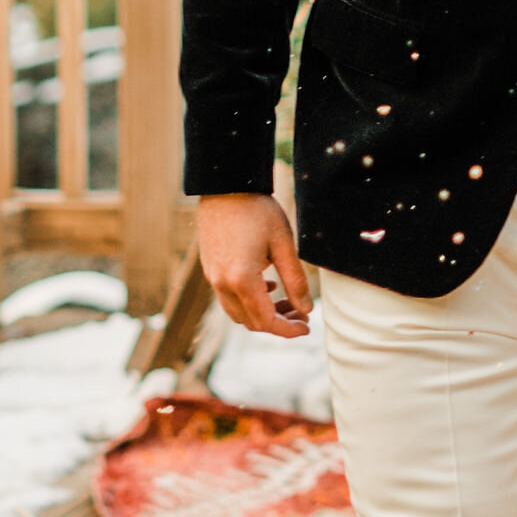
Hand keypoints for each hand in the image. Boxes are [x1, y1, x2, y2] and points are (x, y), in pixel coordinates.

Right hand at [196, 191, 313, 335]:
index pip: (266, 321)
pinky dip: (248, 301)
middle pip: (250, 322)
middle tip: (301, 314)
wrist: (225, 186)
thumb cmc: (258, 211)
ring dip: (262, 314)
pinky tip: (267, 286)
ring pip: (237, 313)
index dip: (288, 330)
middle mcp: (222, 284)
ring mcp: (212, 277)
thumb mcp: (283, 245)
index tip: (306, 327)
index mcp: (242, 280)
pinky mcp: (209, 269)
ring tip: (286, 302)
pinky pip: (228, 298)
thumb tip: (306, 309)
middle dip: (278, 323)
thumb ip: (295, 280)